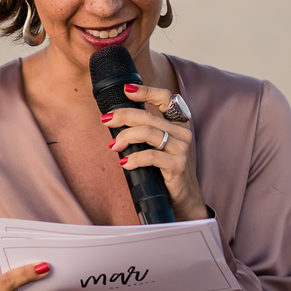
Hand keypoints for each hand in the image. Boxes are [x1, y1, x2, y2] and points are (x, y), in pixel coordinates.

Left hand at [103, 83, 207, 220]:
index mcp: (178, 125)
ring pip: (149, 133)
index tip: (127, 90)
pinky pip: (151, 156)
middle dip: (124, 116)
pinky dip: (134, 158)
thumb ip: (144, 132)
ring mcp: (182, 149)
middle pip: (149, 116)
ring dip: (126, 137)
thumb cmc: (165, 172)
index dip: (146, 91)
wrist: (184, 200)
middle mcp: (182, 133)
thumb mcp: (158, 147)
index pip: (165, 98)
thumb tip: (115, 121)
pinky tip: (124, 162)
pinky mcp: (178, 165)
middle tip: (106, 120)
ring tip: (113, 145)